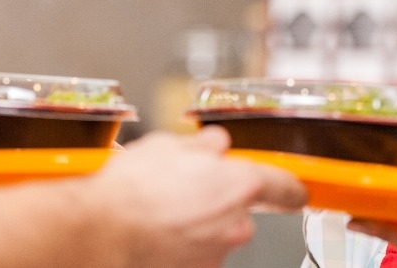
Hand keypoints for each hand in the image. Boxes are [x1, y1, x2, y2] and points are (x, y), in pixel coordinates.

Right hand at [83, 128, 306, 267]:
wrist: (100, 231)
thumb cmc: (133, 189)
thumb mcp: (170, 145)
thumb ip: (205, 145)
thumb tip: (215, 145)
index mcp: (241, 185)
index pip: (285, 186)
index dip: (290, 187)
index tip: (295, 190)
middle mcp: (236, 223)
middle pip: (241, 209)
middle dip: (218, 198)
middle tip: (184, 186)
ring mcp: (216, 252)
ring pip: (216, 231)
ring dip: (198, 221)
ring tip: (161, 208)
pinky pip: (196, 251)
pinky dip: (182, 242)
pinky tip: (157, 229)